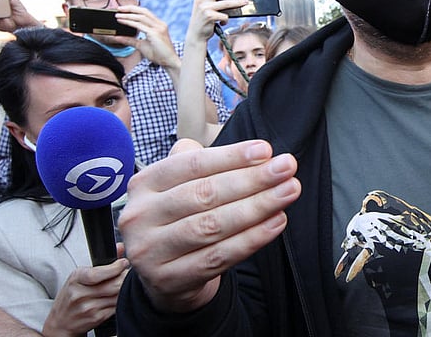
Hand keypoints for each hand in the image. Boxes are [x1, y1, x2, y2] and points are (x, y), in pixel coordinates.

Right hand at [41, 257, 128, 336]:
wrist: (60, 322)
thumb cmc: (71, 296)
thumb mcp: (79, 276)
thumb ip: (101, 263)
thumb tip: (120, 246)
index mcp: (76, 279)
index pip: (97, 273)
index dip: (115, 267)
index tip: (124, 262)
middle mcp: (80, 294)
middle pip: (113, 284)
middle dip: (125, 277)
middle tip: (128, 273)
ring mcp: (88, 307)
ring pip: (117, 295)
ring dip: (125, 289)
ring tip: (125, 284)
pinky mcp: (97, 318)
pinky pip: (116, 306)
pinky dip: (122, 300)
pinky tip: (120, 296)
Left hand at [112, 6, 179, 68]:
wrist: (168, 62)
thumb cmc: (158, 54)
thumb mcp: (141, 45)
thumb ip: (130, 40)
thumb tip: (117, 37)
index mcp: (159, 25)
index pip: (145, 13)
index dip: (134, 9)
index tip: (123, 10)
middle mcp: (160, 24)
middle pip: (143, 11)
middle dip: (130, 8)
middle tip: (118, 9)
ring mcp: (158, 28)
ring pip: (141, 16)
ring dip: (128, 15)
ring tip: (118, 15)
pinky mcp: (155, 33)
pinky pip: (139, 25)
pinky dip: (129, 22)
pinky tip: (122, 22)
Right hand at [118, 139, 300, 312]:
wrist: (164, 275)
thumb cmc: (181, 217)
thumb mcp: (180, 184)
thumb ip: (204, 161)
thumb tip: (253, 151)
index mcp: (144, 184)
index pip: (192, 164)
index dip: (232, 156)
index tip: (266, 150)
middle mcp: (141, 216)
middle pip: (205, 194)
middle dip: (252, 179)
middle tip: (287, 168)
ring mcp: (151, 251)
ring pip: (213, 225)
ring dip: (258, 206)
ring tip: (288, 191)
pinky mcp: (170, 280)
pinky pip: (219, 257)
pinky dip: (252, 238)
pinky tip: (277, 221)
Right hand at [185, 0, 245, 45]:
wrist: (196, 35)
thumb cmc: (203, 20)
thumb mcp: (203, 7)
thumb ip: (211, 0)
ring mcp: (205, 8)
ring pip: (226, 3)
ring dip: (238, 3)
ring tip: (246, 2)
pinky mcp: (209, 16)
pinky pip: (224, 16)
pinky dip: (226, 20)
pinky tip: (224, 23)